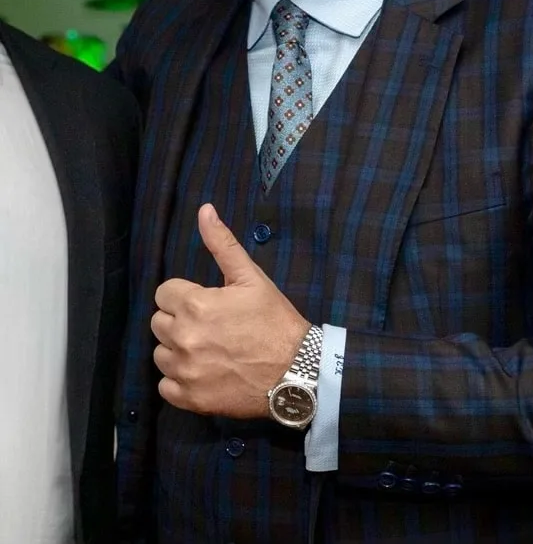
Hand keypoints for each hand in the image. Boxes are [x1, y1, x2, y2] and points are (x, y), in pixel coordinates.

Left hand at [151, 203, 310, 416]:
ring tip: (208, 349)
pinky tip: (204, 373)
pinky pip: (165, 387)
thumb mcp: (251, 277)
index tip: (207, 302)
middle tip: (210, 325)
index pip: (164, 293)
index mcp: (195, 305)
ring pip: (160, 354)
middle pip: (159, 322)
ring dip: (178, 350)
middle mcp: (183, 338)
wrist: (297, 371)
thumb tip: (204, 210)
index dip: (185, 295)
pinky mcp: (190, 399)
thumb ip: (222, 243)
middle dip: (180, 320)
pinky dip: (180, 381)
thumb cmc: (274, 320)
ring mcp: (185, 372)